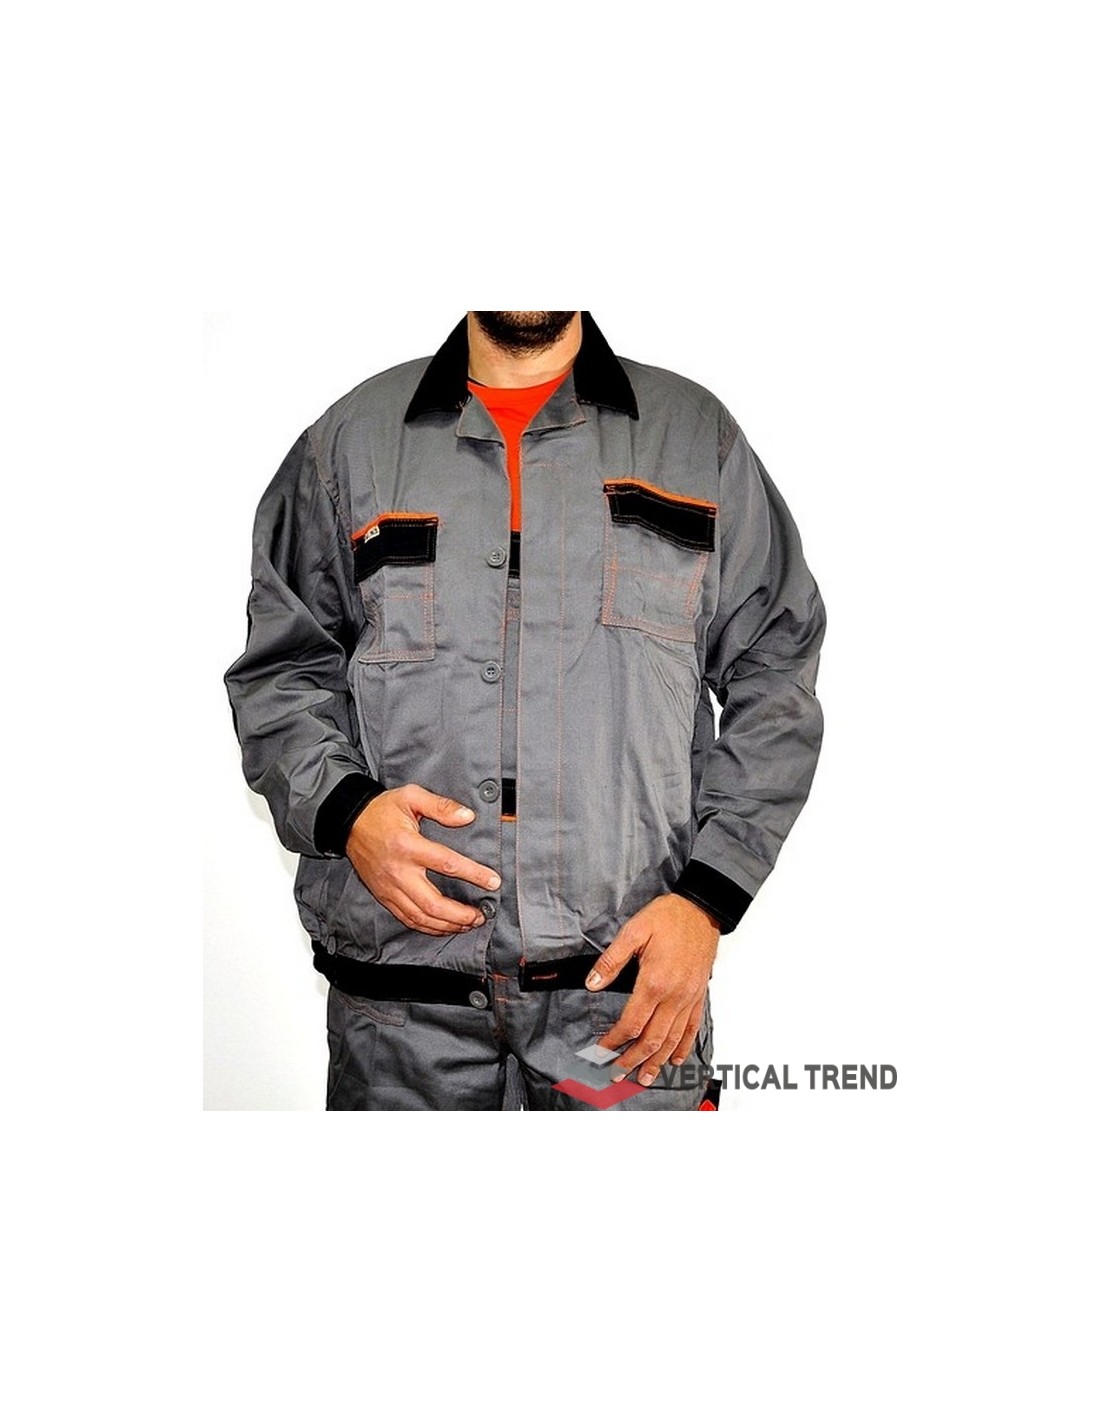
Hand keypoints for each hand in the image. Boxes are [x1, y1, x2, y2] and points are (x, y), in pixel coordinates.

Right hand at [346, 784, 499, 934]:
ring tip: (468, 924)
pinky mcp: (384, 896)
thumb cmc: (382, 810)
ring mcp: (390, 887)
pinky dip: (428, 927)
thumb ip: (441, 806)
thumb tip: (468, 816)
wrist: (348, 822)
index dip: (474, 875)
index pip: (448, 864)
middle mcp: (399, 871)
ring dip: (447, 925)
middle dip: (461, 914)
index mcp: (408, 846)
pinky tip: (444, 927)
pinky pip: (407, 918)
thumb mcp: (411, 796)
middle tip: (481, 915)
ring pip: (421, 917)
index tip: (493, 882)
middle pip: (434, 904)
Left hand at [586, 894, 720, 1086]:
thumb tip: (592, 985)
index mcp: (654, 982)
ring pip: (673, 1039)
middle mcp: (674, 996)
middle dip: (633, 1060)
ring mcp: (689, 997)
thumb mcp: (633, 931)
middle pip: (652, 1039)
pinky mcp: (699, 994)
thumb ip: (612, 961)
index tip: (601, 1052)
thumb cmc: (668, 917)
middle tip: (617, 1075)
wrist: (702, 909)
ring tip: (645, 1078)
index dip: (614, 1041)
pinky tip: (675, 1059)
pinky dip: (683, 1046)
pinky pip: (692, 1027)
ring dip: (657, 1061)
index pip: (631, 1023)